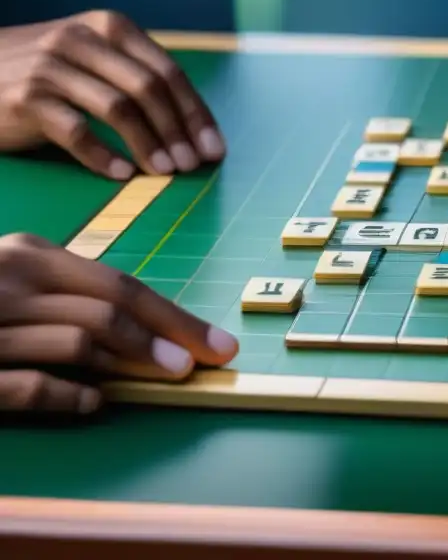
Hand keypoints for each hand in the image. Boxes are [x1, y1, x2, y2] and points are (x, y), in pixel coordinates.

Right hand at [0, 10, 224, 179]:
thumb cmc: (45, 72)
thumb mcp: (91, 56)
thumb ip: (135, 75)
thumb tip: (194, 124)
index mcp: (109, 27)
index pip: (167, 71)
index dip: (196, 113)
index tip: (215, 148)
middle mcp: (80, 40)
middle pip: (148, 89)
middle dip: (179, 131)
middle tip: (194, 165)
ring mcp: (50, 67)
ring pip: (117, 109)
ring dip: (148, 145)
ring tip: (166, 173)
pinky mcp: (24, 98)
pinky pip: (75, 132)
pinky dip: (103, 156)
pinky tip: (121, 174)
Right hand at [0, 233, 237, 414]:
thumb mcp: (18, 282)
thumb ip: (72, 297)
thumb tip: (154, 334)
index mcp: (28, 254)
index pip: (120, 284)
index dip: (175, 315)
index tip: (216, 341)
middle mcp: (7, 280)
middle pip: (110, 307)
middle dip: (170, 335)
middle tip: (207, 362)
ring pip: (79, 339)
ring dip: (134, 362)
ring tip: (168, 378)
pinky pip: (29, 386)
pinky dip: (70, 396)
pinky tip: (95, 404)